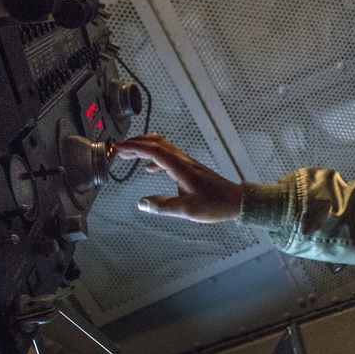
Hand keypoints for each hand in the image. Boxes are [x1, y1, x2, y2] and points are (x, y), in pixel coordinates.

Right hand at [113, 133, 241, 222]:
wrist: (237, 201)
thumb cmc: (215, 205)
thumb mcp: (187, 210)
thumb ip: (163, 206)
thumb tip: (142, 203)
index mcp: (181, 169)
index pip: (154, 151)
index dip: (134, 148)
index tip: (118, 148)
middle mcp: (184, 162)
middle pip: (157, 143)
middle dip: (136, 143)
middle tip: (119, 149)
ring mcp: (188, 164)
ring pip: (163, 147)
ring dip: (145, 148)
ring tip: (129, 155)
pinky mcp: (191, 169)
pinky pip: (169, 156)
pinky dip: (155, 157)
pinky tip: (150, 168)